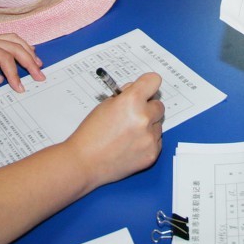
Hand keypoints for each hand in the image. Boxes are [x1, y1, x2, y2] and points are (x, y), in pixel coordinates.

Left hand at [0, 29, 43, 90]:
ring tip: (38, 63)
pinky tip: (26, 51)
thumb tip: (0, 80)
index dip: (15, 74)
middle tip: (40, 76)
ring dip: (27, 51)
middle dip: (29, 62)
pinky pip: (8, 41)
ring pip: (14, 41)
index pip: (5, 59)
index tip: (20, 88)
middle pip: (15, 47)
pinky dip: (20, 46)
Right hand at [65, 72, 164, 186]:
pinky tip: (130, 145)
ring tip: (127, 134)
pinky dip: (147, 141)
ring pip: (158, 124)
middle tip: (133, 115)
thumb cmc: (91, 133)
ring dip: (148, 125)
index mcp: (132, 101)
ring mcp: (149, 137)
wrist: (84, 162)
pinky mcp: (152, 153)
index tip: (145, 89)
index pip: (154, 81)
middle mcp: (144, 117)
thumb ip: (126, 96)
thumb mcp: (105, 105)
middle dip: (148, 108)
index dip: (148, 84)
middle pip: (159, 104)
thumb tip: (139, 92)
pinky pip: (157, 140)